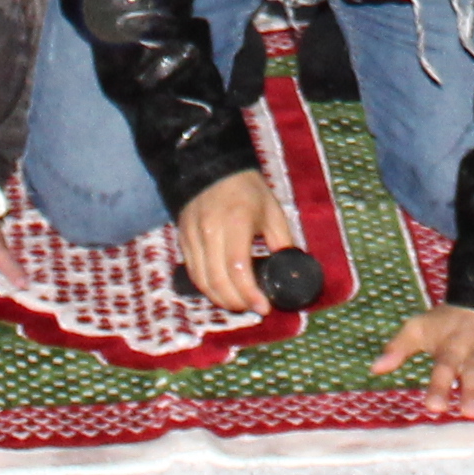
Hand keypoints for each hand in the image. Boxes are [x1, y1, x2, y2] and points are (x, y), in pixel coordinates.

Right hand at [174, 173, 294, 313]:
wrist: (211, 166)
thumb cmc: (247, 189)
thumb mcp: (272, 211)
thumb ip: (282, 242)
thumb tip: (291, 270)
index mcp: (236, 222)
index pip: (238, 269)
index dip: (250, 294)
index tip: (264, 307)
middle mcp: (209, 232)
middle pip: (217, 281)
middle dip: (236, 303)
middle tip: (253, 307)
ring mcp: (192, 236)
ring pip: (202, 281)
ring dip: (220, 299)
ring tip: (239, 303)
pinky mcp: (182, 239)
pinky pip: (193, 272)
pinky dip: (207, 288)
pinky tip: (221, 292)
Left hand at [373, 305, 473, 415]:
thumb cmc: (451, 319)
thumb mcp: (421, 327)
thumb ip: (399, 348)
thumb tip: (375, 368)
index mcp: (450, 346)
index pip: (442, 368)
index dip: (438, 386)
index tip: (434, 407)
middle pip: (473, 371)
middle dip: (472, 391)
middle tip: (472, 413)